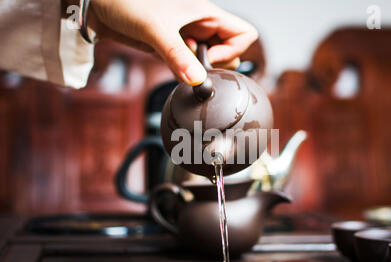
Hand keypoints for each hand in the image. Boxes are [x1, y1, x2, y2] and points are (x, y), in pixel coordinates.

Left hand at [87, 0, 257, 85]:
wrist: (100, 7)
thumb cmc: (128, 3)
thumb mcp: (156, 29)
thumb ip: (178, 56)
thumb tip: (198, 81)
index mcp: (207, 14)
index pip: (244, 34)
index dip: (233, 51)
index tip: (209, 58)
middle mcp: (202, 27)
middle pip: (230, 52)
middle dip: (216, 64)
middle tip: (194, 64)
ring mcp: (189, 39)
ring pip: (209, 62)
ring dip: (198, 69)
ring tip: (177, 61)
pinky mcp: (175, 49)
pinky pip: (189, 66)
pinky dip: (183, 72)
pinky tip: (169, 62)